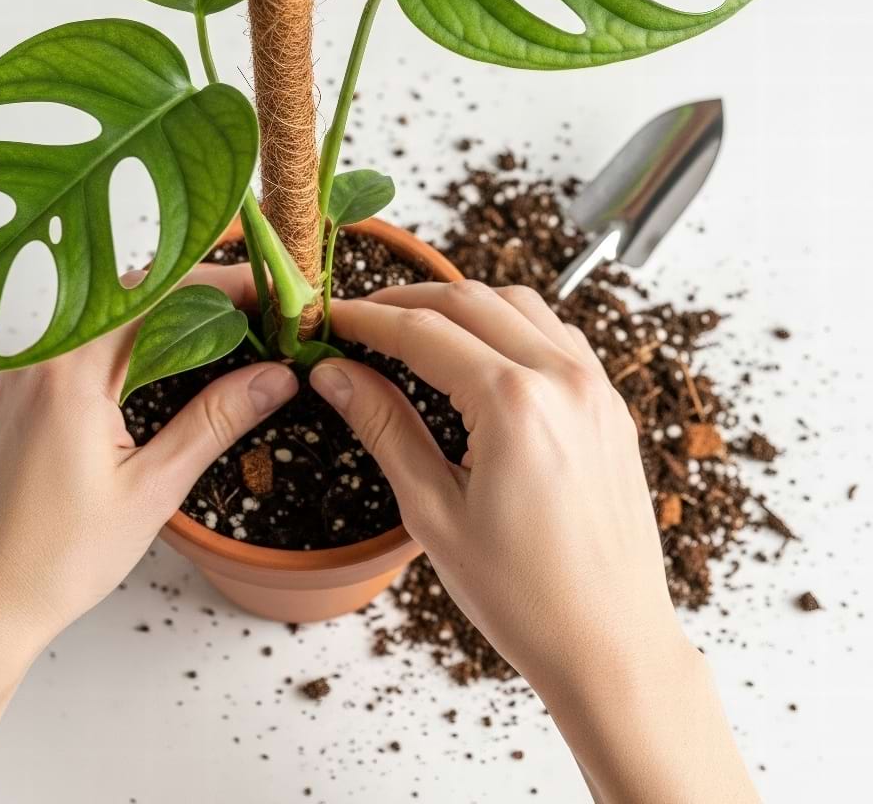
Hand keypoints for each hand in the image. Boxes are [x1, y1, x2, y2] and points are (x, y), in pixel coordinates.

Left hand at [0, 263, 297, 657]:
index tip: (276, 296)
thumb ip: (215, 421)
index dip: (228, 288)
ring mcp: (25, 369)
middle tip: (264, 314)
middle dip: (206, 294)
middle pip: (137, 291)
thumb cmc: (55, 559)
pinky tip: (171, 360)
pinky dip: (136, 337)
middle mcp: (41, 354)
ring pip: (112, 311)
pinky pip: (87, 338)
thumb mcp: (152, 490)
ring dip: (172, 313)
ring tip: (232, 333)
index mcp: (70, 370)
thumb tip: (276, 376)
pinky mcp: (22, 390)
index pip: (163, 294)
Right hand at [310, 280, 756, 803]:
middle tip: (361, 319)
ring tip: (415, 325)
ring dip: (462, 303)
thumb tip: (335, 375)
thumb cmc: (523, 597)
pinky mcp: (610, 406)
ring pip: (520, 304)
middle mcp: (562, 379)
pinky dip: (511, 324)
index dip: (367, 320)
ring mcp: (595, 388)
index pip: (423, 331)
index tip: (331, 320)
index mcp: (514, 404)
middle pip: (471, 300)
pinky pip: (557, 335)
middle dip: (408, 300)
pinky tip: (482, 350)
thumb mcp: (432, 512)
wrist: (612, 644)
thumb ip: (384, 427)